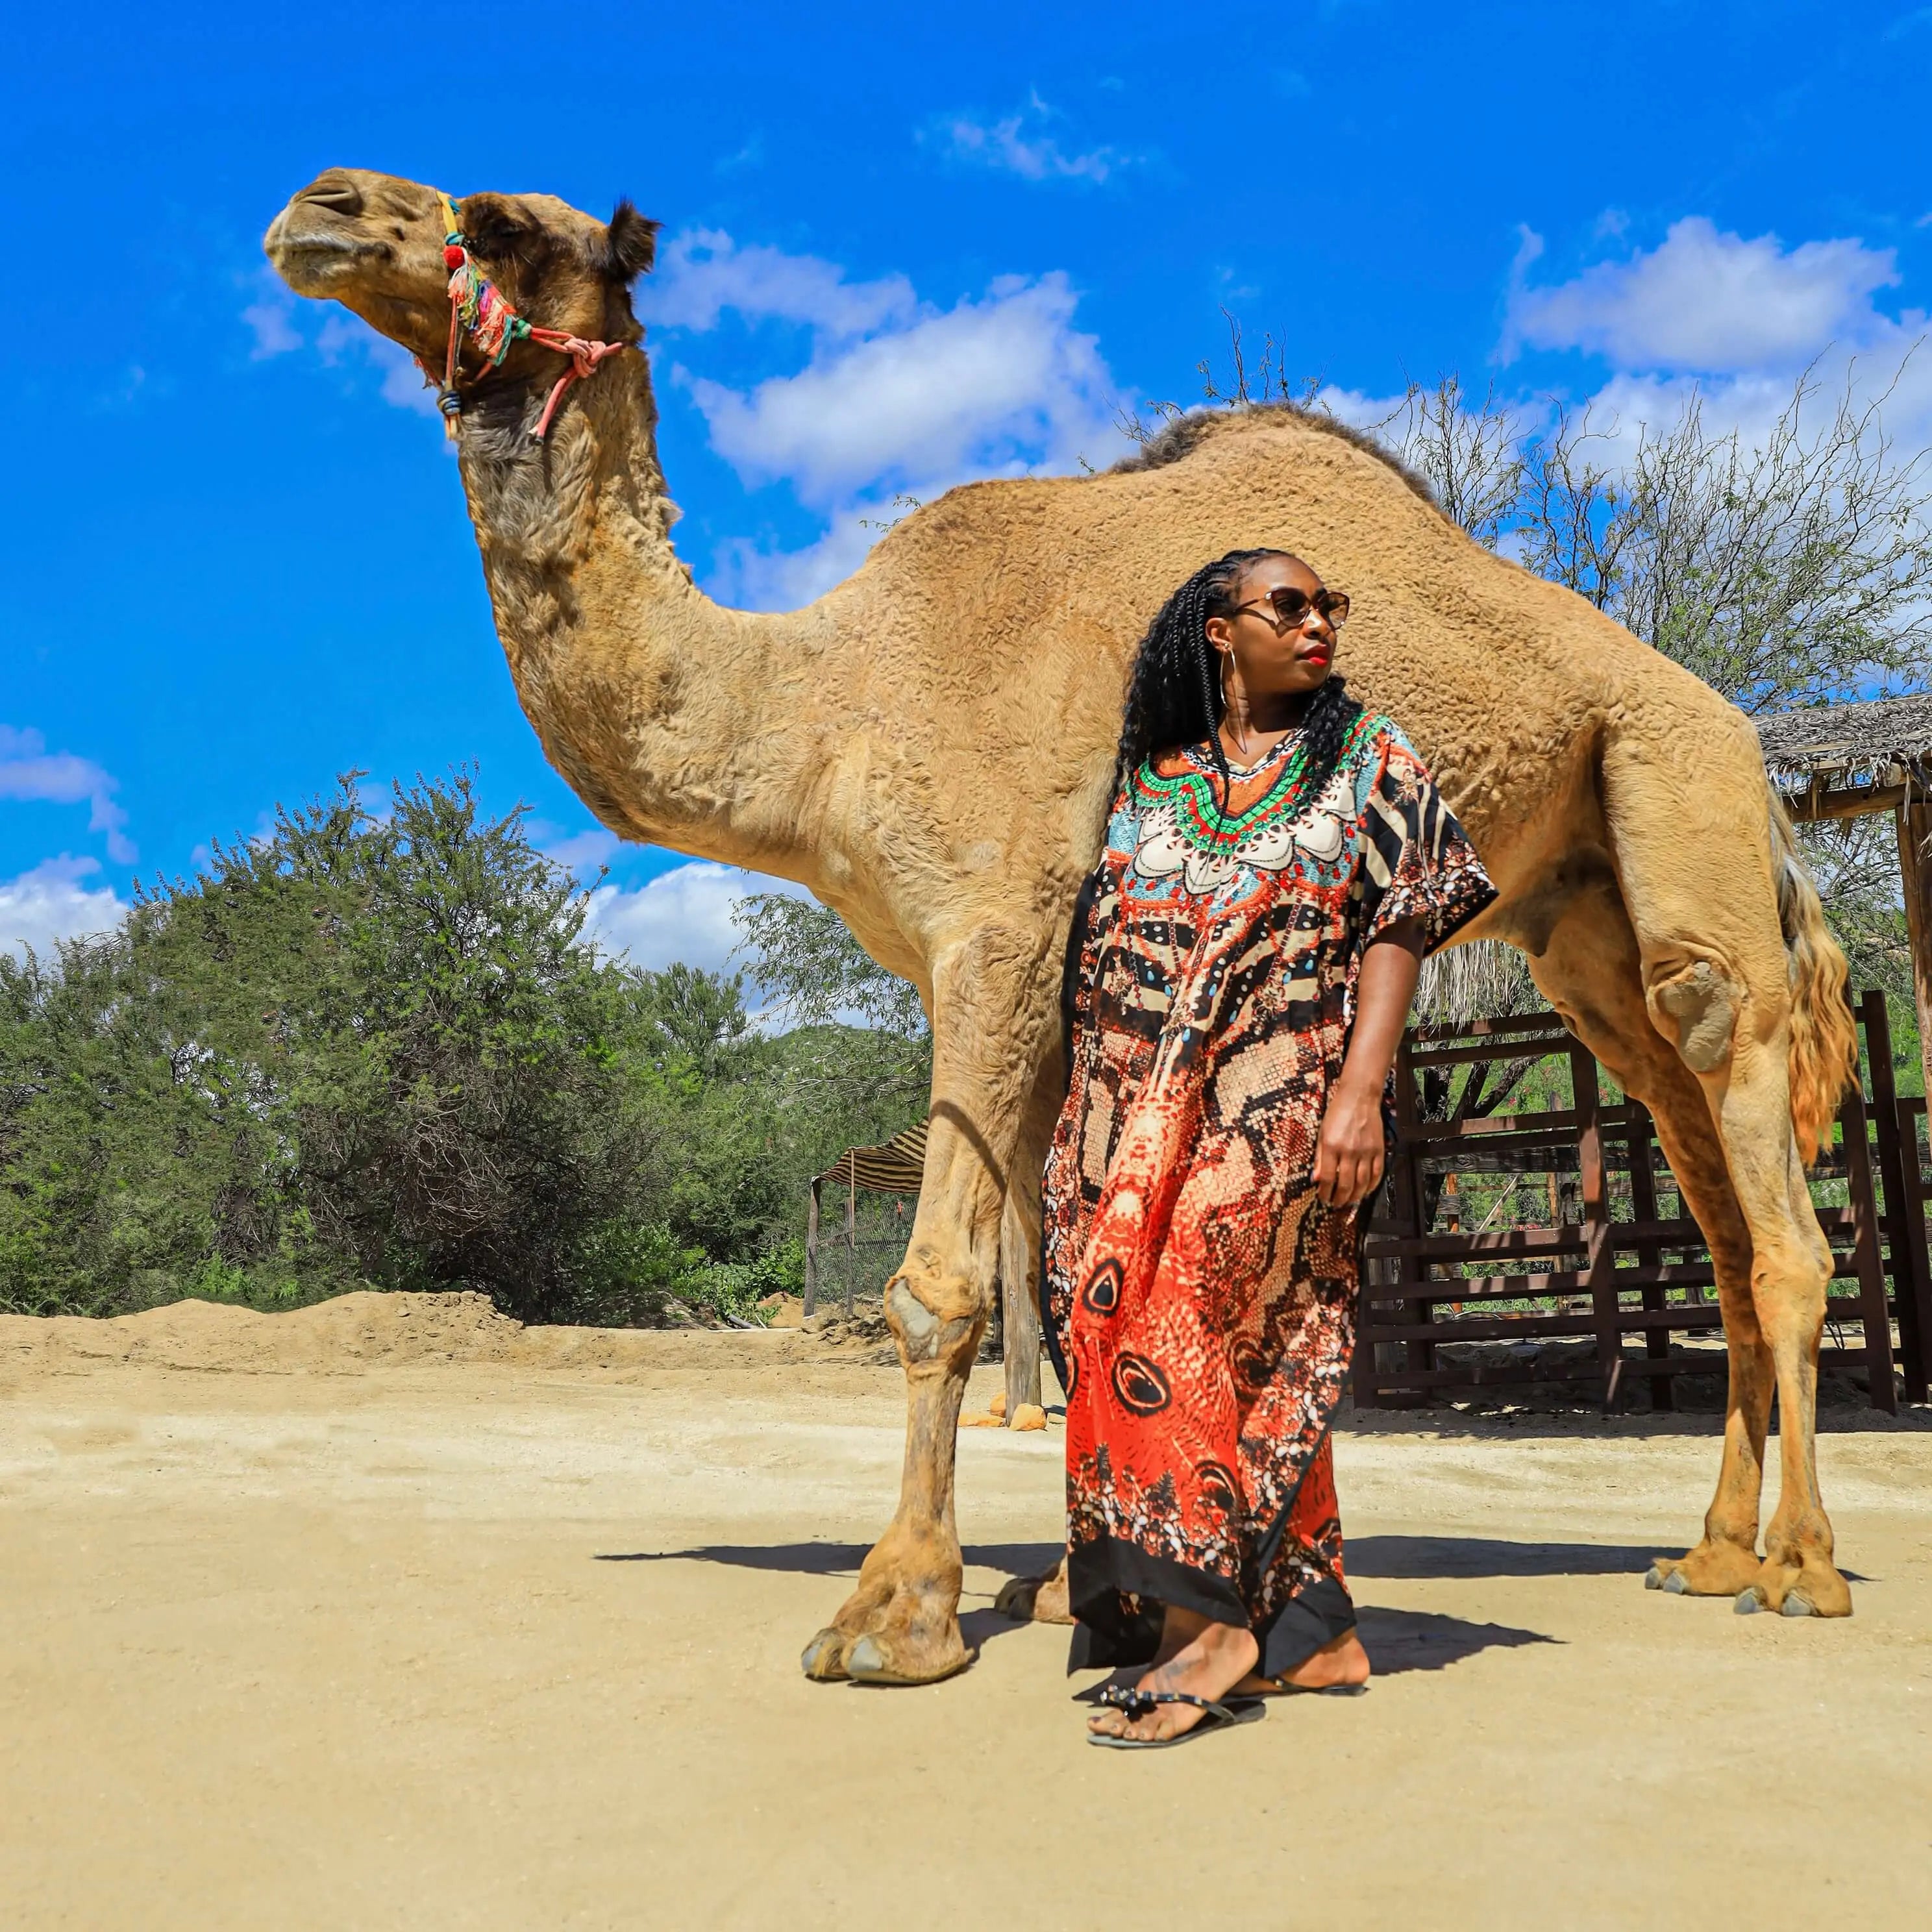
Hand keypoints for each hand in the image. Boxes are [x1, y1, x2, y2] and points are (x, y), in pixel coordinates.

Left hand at [1313, 1078, 1385, 1208]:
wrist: (1359, 1097)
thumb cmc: (1337, 1113)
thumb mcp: (1322, 1133)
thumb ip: (1319, 1157)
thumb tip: (1316, 1179)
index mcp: (1331, 1146)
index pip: (1328, 1178)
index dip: (1325, 1193)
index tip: (1324, 1199)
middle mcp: (1349, 1151)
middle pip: (1346, 1184)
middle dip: (1340, 1198)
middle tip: (1336, 1205)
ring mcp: (1366, 1151)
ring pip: (1363, 1182)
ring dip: (1356, 1196)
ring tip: (1349, 1202)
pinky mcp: (1379, 1149)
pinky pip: (1377, 1173)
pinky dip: (1372, 1186)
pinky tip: (1366, 1191)